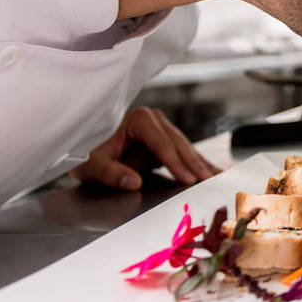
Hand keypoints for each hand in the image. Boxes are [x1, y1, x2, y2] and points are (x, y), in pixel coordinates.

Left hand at [71, 107, 221, 190]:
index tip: (188, 179)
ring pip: (185, 147)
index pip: (161, 143)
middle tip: (208, 180)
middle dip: (194, 164)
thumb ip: (111, 173)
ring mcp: (161, 127)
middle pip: (178, 144)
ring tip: (217, 176)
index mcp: (137, 119)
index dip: (176, 162)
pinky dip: (196, 162)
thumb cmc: (86, 151)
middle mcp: (153, 119)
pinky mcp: (164, 138)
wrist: (84, 145)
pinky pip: (182, 152)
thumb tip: (134, 182)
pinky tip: (212, 170)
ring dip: (200, 163)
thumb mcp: (91, 165)